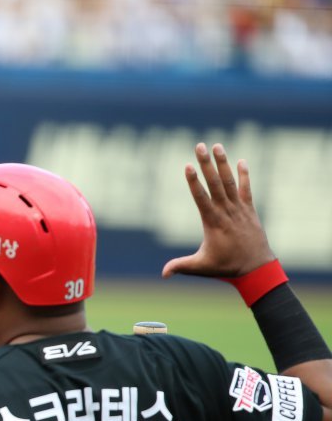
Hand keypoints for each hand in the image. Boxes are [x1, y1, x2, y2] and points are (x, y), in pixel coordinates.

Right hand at [162, 143, 275, 279]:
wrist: (257, 268)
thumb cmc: (227, 267)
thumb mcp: (201, 267)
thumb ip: (181, 267)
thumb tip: (163, 274)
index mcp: (213, 222)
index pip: (201, 198)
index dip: (194, 182)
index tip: (188, 166)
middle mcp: (227, 212)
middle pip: (215, 183)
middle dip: (206, 164)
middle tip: (199, 146)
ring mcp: (239, 209)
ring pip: (230, 182)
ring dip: (223, 163)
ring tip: (217, 146)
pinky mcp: (249, 210)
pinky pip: (246, 189)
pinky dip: (244, 175)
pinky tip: (241, 161)